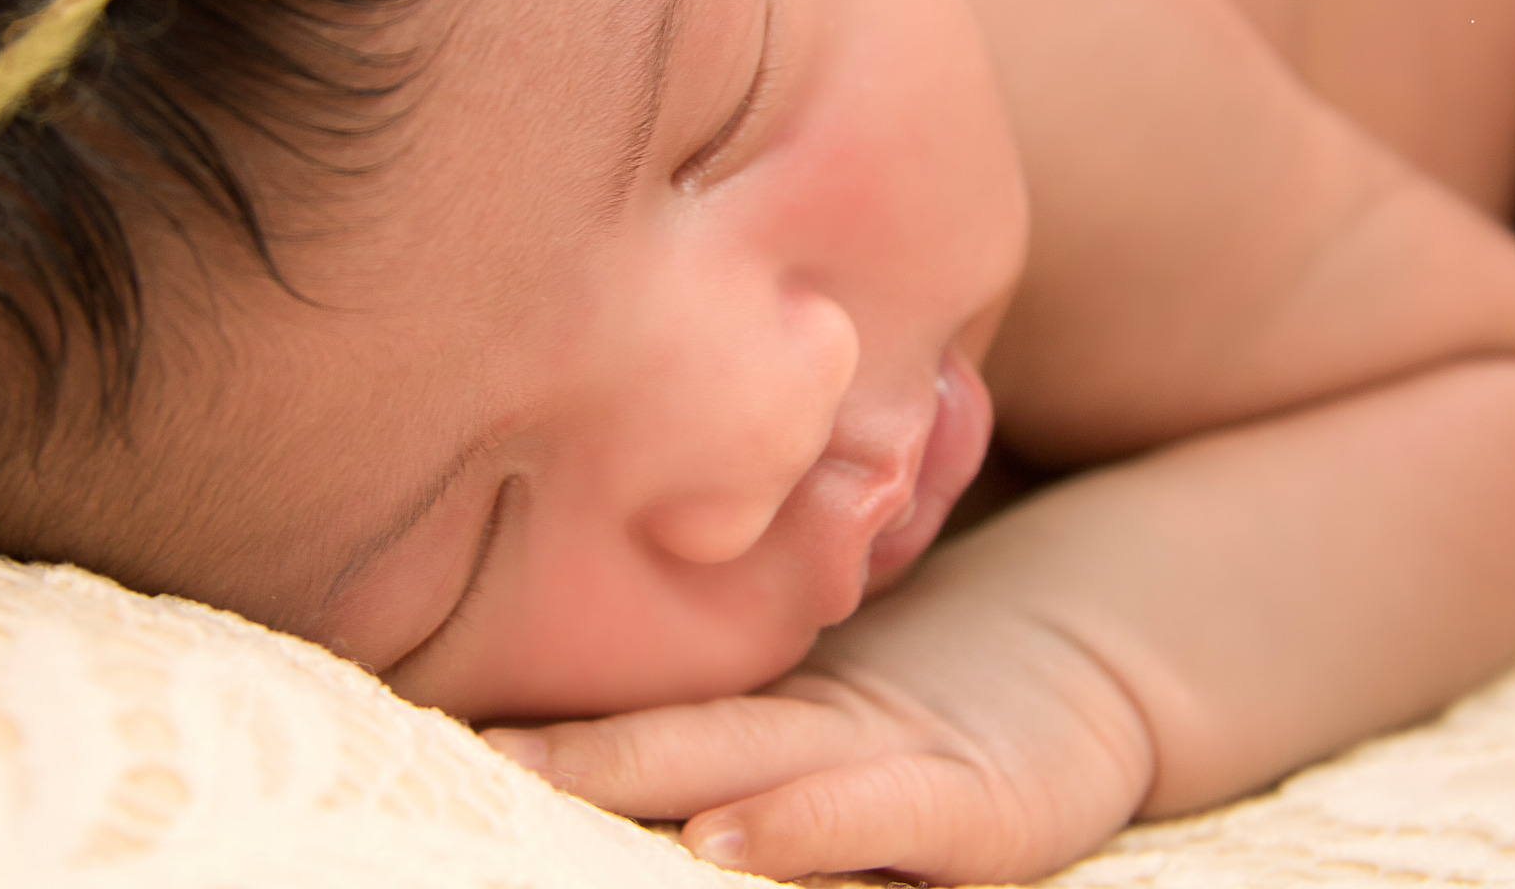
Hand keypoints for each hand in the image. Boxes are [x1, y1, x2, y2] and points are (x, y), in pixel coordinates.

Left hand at [482, 585, 1154, 883]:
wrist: (1091, 673)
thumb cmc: (935, 713)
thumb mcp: (825, 715)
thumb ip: (725, 724)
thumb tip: (578, 736)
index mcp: (765, 717)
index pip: (640, 718)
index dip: (539, 721)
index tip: (424, 717)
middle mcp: (810, 732)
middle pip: (664, 737)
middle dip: (553, 747)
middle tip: (436, 737)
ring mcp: (889, 759)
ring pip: (743, 764)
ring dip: (634, 772)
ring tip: (530, 775)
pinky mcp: (974, 813)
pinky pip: (873, 821)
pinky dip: (797, 827)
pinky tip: (723, 840)